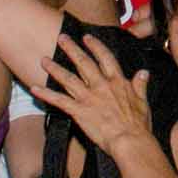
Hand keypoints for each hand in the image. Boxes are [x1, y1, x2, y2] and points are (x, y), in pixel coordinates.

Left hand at [29, 34, 151, 154]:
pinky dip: (45, 94)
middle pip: (83, 63)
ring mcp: (88, 98)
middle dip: (71, 49)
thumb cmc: (138, 124)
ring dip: (55, 68)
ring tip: (43, 60)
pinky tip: (34, 88)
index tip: (87, 37)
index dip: (95, 46)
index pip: (105, 58)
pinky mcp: (79, 111)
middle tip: (61, 38)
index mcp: (117, 81)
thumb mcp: (142, 100)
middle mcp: (101, 85)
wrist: (129, 140)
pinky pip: (59, 101)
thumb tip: (144, 72)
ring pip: (68, 79)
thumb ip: (140, 84)